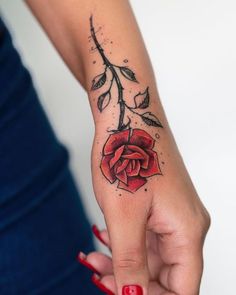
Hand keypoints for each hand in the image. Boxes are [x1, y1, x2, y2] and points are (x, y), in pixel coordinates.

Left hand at [79, 150, 210, 294]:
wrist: (127, 119)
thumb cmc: (129, 156)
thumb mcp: (123, 216)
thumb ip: (130, 261)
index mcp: (187, 231)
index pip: (182, 289)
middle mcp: (185, 225)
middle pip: (165, 275)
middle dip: (130, 282)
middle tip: (98, 277)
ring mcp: (172, 215)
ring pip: (151, 256)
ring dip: (122, 262)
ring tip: (93, 257)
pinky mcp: (158, 206)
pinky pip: (145, 237)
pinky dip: (124, 243)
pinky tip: (103, 238)